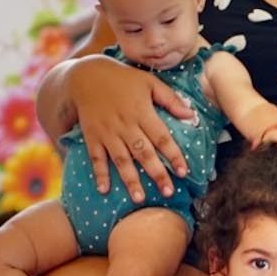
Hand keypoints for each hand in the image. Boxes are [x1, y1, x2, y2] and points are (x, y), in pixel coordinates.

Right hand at [72, 57, 194, 201]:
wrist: (86, 76)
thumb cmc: (123, 79)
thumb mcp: (149, 82)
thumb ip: (170, 99)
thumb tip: (191, 115)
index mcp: (142, 112)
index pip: (161, 137)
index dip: (174, 155)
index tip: (184, 172)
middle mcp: (125, 125)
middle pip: (143, 153)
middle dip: (156, 173)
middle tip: (168, 192)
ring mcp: (107, 133)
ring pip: (121, 159)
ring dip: (130, 180)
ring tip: (140, 199)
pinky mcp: (92, 137)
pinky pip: (96, 158)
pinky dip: (99, 174)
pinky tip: (104, 190)